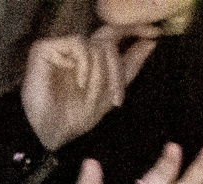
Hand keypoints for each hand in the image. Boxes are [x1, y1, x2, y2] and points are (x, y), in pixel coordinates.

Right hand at [21, 25, 159, 153]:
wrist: (48, 134)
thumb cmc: (75, 119)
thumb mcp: (110, 95)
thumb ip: (129, 67)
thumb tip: (151, 42)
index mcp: (91, 57)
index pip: (115, 33)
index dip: (135, 29)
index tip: (156, 34)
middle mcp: (77, 49)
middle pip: (109, 39)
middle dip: (117, 69)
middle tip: (116, 95)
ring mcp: (61, 47)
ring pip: (96, 44)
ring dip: (100, 73)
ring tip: (91, 95)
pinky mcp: (46, 47)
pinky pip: (79, 44)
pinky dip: (85, 65)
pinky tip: (79, 83)